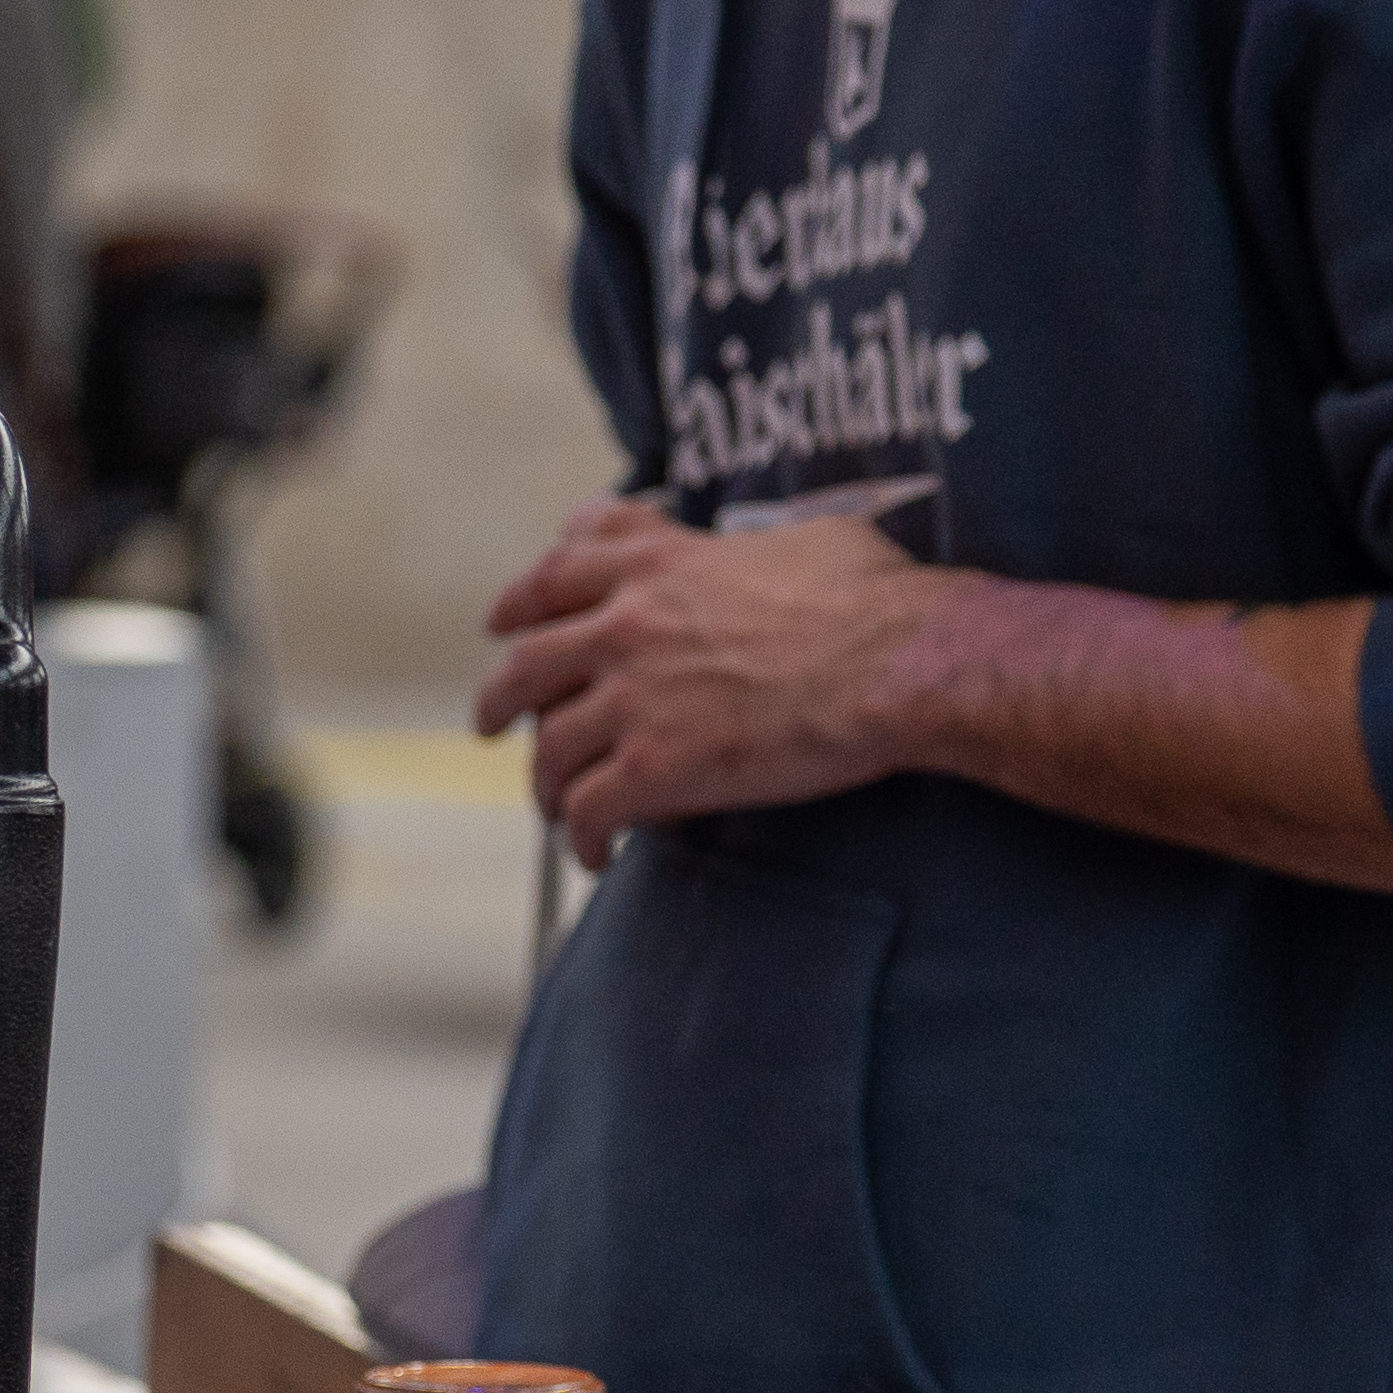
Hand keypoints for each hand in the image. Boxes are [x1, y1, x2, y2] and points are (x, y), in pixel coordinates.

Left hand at [474, 498, 939, 865]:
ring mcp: (633, 697)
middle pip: (524, 667)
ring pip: (548, 748)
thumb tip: (757, 549)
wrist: (901, 664)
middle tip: (491, 726)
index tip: (501, 624)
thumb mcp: (799, 537)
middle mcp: (625, 625)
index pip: (554, 575)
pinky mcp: (654, 767)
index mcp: (655, 564)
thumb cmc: (875, 599)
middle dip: (498, 703)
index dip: (518, 603)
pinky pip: (588, 811)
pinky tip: (598, 855)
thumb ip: (743, 545)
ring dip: (544, 784)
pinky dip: (582, 838)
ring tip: (554, 808)